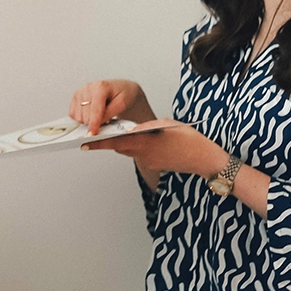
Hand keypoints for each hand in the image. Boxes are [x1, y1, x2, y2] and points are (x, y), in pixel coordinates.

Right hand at [69, 79, 153, 134]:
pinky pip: (73, 115)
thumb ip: (110, 113)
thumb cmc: (122, 94)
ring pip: (78, 117)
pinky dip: (81, 118)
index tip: (93, 134)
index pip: (95, 109)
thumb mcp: (122, 103)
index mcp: (101, 87)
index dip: (94, 123)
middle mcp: (88, 88)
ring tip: (99, 115)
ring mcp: (80, 92)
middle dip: (94, 122)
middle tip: (105, 119)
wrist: (120, 89)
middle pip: (85, 115)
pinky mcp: (75, 97)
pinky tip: (91, 114)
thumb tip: (98, 123)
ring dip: (88, 121)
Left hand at [84, 120, 228, 180]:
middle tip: (95, 135)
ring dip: (122, 143)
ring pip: (129, 151)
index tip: (84, 143)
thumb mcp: (167, 124)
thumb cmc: (190, 139)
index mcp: (146, 143)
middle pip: (120, 147)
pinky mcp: (155, 165)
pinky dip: (136, 147)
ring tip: (116, 133)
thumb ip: (146, 126)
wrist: (205, 160)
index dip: (99, 143)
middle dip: (108, 141)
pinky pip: (140, 155)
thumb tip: (131, 127)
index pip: (116, 142)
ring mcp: (150, 162)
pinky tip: (141, 140)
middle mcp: (145, 155)